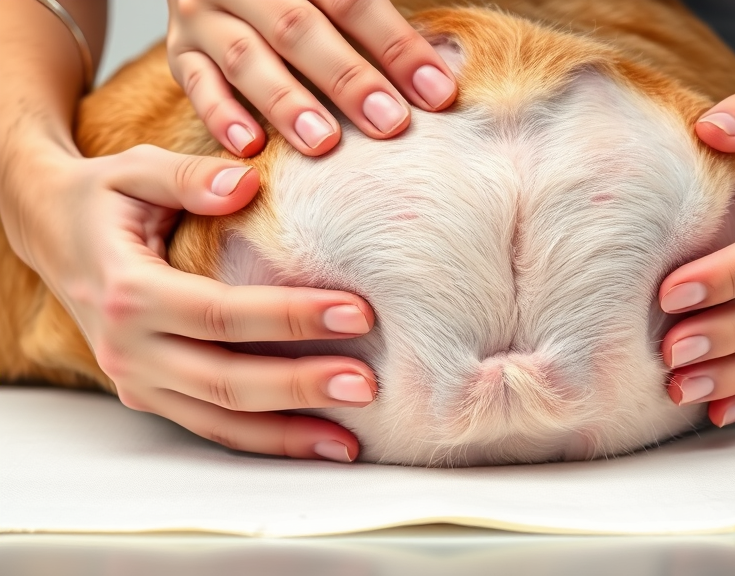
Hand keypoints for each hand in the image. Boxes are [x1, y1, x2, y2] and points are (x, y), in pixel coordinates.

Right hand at [5, 141, 378, 461]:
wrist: (50, 232)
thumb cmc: (102, 199)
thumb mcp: (135, 171)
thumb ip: (189, 177)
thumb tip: (246, 185)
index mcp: (129, 291)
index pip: (222, 314)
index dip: (291, 317)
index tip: (358, 313)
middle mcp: (128, 347)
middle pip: (225, 381)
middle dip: (300, 387)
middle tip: (366, 385)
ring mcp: (136, 379)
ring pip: (219, 421)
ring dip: (287, 434)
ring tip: (349, 439)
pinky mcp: (148, 394)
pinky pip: (210, 427)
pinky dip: (263, 441)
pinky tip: (314, 442)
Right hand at [166, 0, 457, 155]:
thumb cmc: (311, 4)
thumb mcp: (337, 0)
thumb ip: (381, 22)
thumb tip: (443, 75)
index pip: (352, 1)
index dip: (397, 47)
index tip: (439, 93)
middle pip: (299, 29)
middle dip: (348, 79)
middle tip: (389, 124)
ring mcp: (205, 16)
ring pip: (247, 59)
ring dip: (287, 103)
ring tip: (324, 144)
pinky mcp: (181, 52)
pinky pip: (196, 85)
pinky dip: (221, 116)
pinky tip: (251, 147)